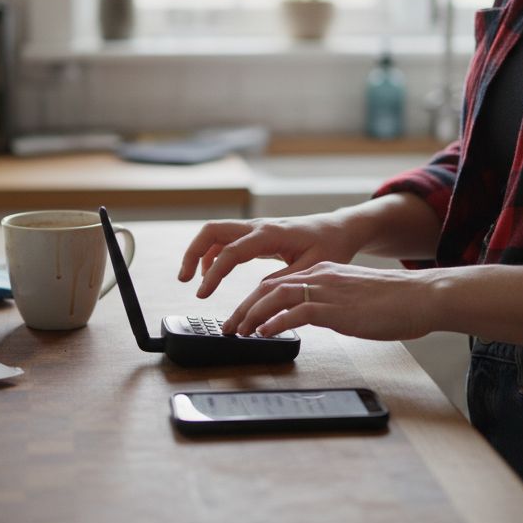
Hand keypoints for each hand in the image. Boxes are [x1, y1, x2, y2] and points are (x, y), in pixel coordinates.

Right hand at [177, 213, 364, 298]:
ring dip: (200, 254)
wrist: (339, 229)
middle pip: (212, 231)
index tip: (202, 294)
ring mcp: (256, 228)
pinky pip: (227, 240)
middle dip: (192, 253)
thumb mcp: (311, 268)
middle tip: (184, 279)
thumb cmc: (330, 246)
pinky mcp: (257, 235)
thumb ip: (283, 282)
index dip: (212, 274)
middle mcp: (258, 227)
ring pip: (216, 233)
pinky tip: (214, 274)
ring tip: (196, 282)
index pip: (230, 252)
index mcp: (270, 234)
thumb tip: (257, 296)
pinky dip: (214, 255)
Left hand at [223, 263, 438, 341]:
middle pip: (269, 288)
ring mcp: (327, 291)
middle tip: (229, 326)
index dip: (256, 300)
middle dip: (244, 308)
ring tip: (238, 332)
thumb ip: (333, 303)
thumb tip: (319, 317)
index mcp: (324, 271)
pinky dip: (274, 323)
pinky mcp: (335, 308)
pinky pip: (296, 313)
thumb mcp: (355, 297)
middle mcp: (321, 276)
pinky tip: (263, 334)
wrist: (422, 296)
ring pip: (275, 297)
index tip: (243, 316)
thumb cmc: (396, 301)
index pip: (279, 282)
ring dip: (252, 315)